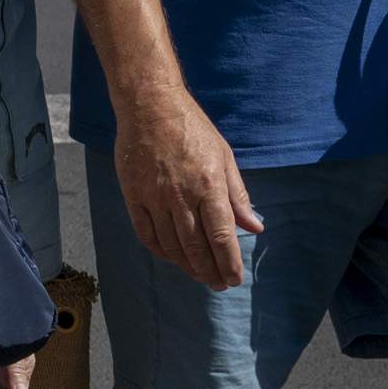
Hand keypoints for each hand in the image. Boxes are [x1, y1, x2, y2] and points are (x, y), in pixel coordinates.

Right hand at [113, 87, 262, 288]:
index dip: (229, 264)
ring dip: (186, 265)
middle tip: (217, 284)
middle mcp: (181, 195)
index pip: (222, 237)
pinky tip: (170, 255)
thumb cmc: (192, 129)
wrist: (149, 105)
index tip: (234, 279)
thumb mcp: (224, 157)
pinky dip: (159, 249)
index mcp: (209, 185)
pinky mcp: (132, 192)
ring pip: (171, 244)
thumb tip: (255, 227)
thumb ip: (238, 195)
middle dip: (210, 271)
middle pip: (196, 247)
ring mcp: (154, 195)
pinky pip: (145, 232)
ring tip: (198, 274)